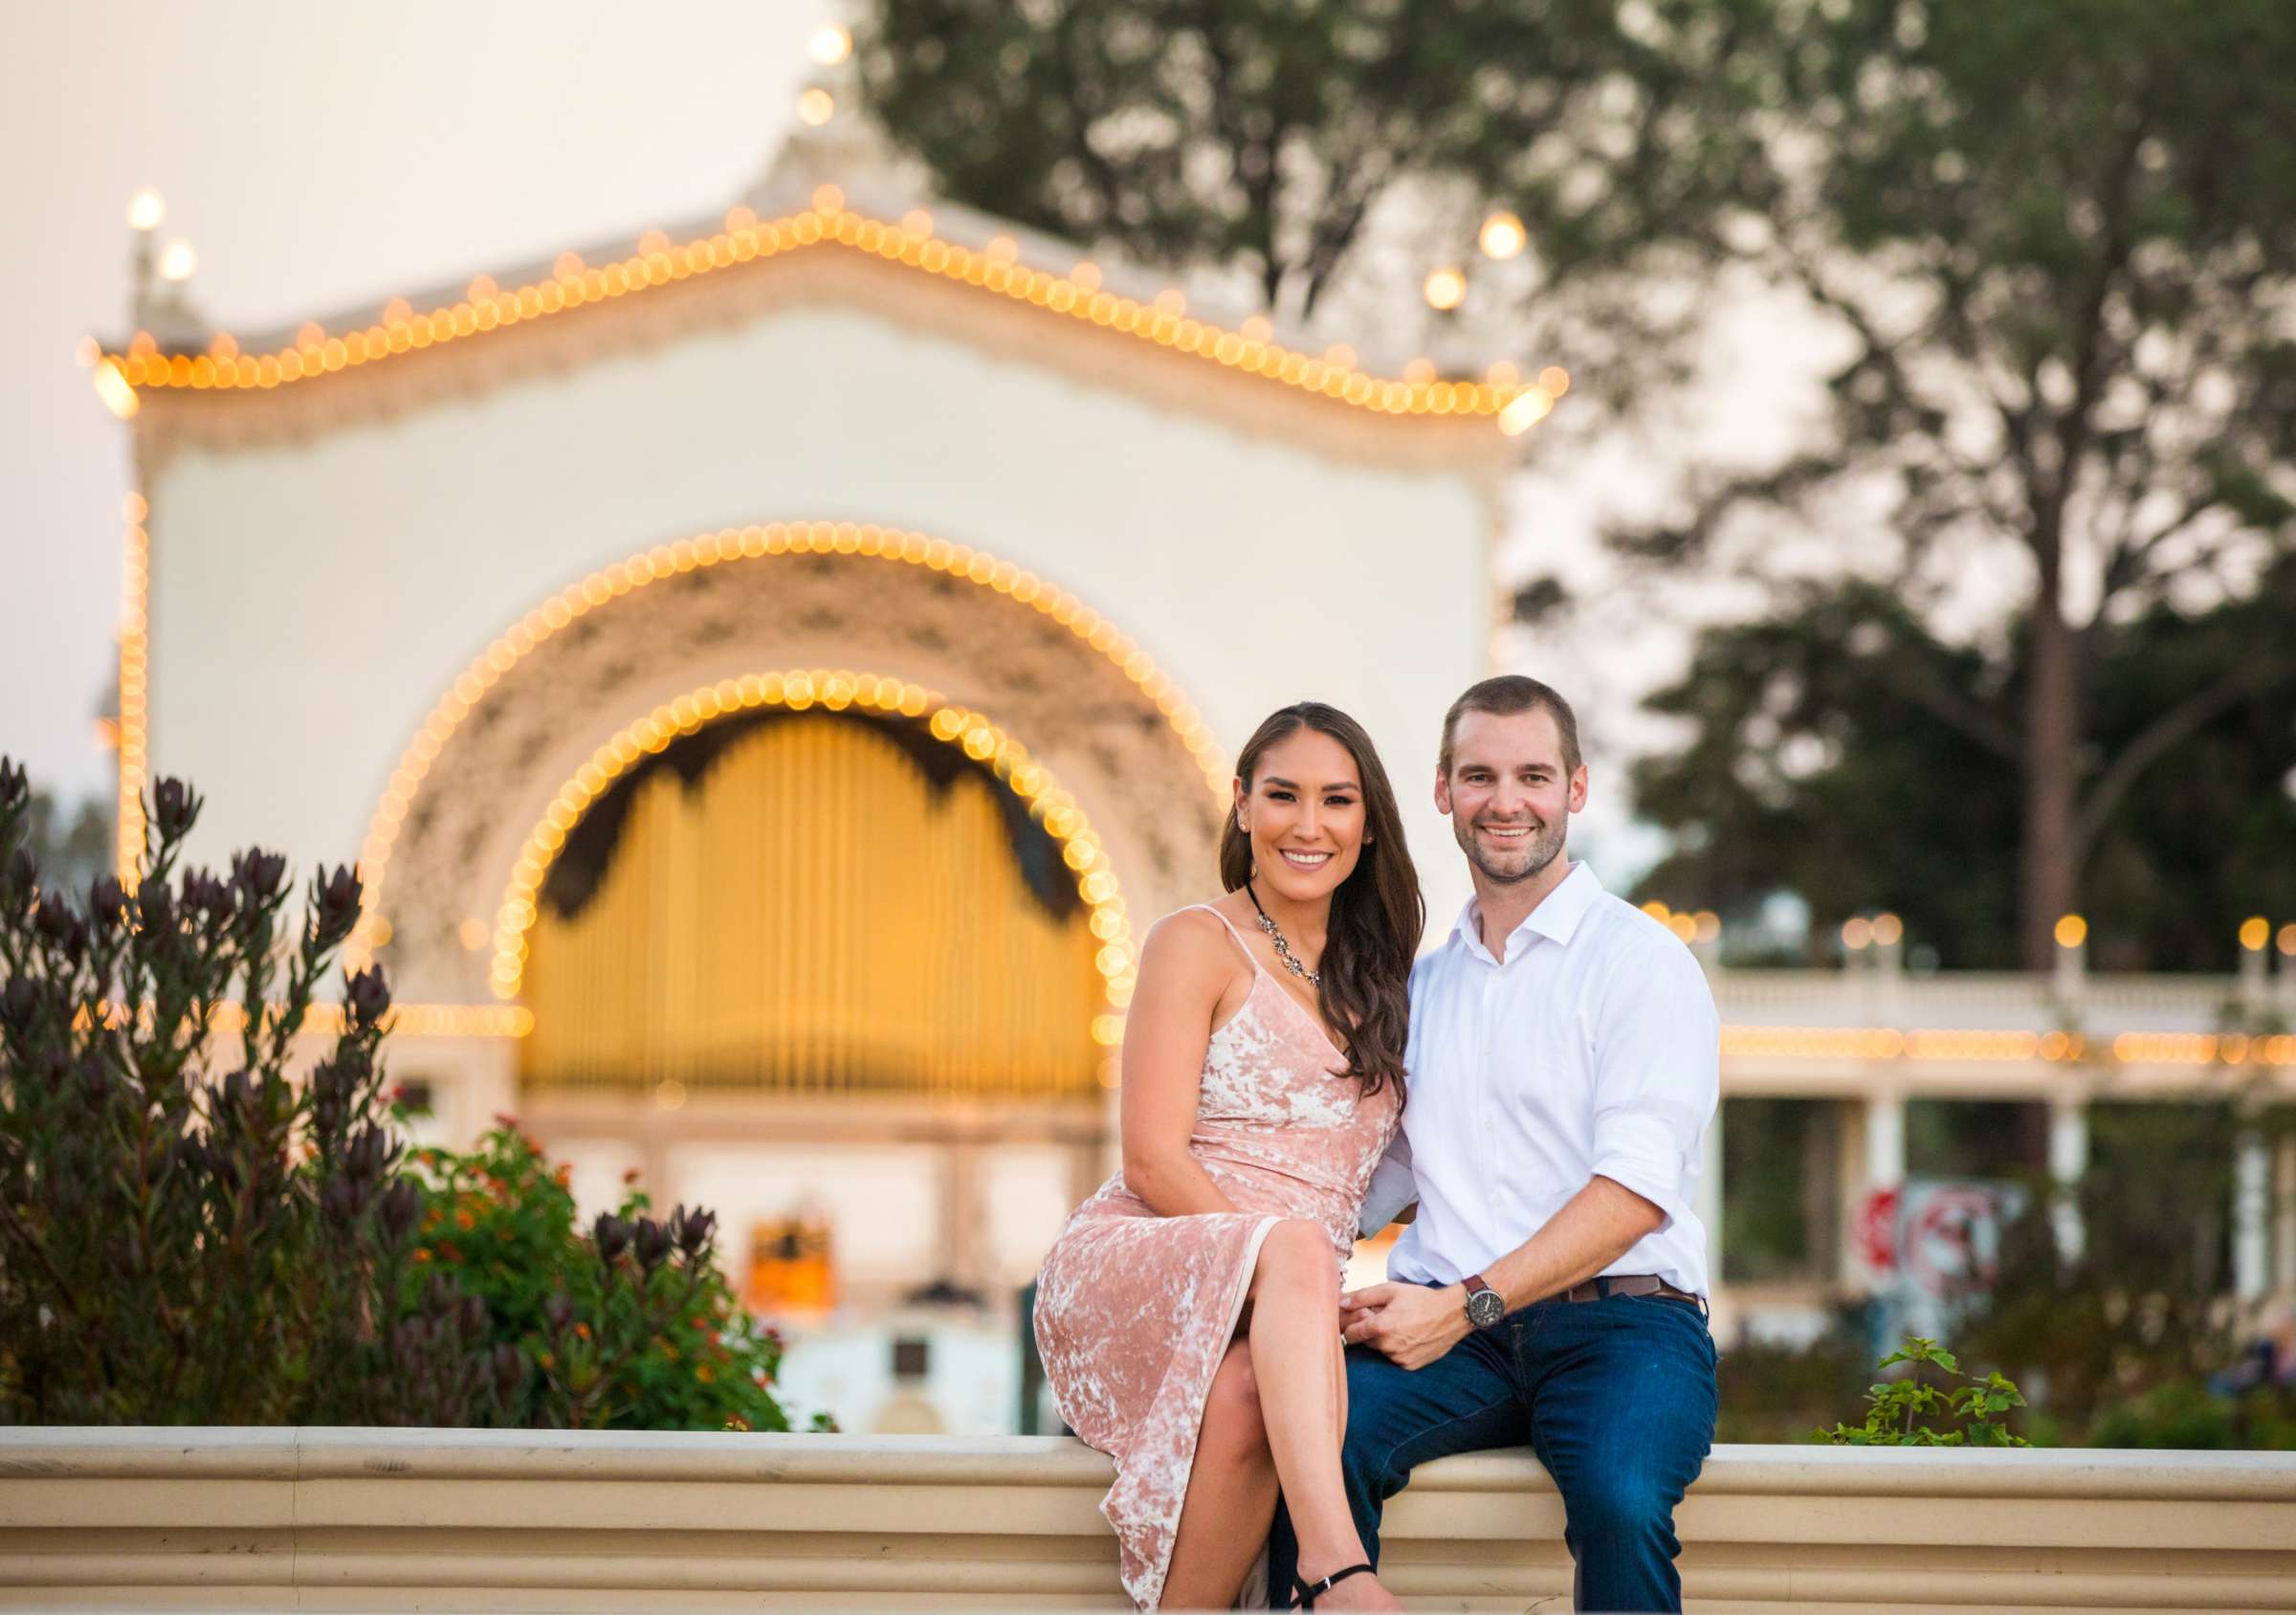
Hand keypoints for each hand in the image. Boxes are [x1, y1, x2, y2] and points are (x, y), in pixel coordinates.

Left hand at [1338, 1281, 1469, 1370]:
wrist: (1451, 1314)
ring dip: (1384, 1341)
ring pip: (1380, 1351)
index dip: (1352, 1326)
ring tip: (1400, 1326)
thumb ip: (1362, 1297)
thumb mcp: (1390, 1290)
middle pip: (1365, 1342)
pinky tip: (1409, 1337)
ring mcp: (1399, 1359)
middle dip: (1370, 1332)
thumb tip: (1340, 1303)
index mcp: (1380, 1327)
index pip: (1350, 1334)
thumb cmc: (1420, 1299)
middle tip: (1385, 1318)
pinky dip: (1397, 1350)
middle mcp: (1388, 1346)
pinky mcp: (1410, 1366)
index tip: (1358, 1320)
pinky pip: (1394, 1359)